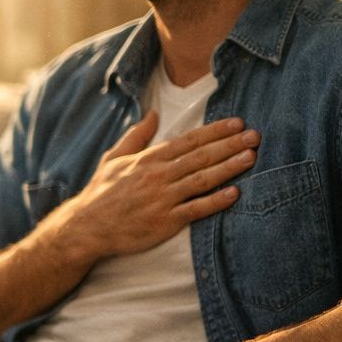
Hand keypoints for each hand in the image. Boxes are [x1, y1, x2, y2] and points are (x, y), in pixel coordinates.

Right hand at [59, 113, 258, 261]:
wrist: (86, 227)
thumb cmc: (101, 193)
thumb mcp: (113, 158)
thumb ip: (135, 136)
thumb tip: (152, 114)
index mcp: (147, 159)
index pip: (188, 140)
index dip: (214, 131)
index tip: (237, 123)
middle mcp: (157, 176)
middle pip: (200, 157)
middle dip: (229, 145)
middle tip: (254, 136)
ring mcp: (162, 199)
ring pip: (202, 179)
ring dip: (229, 167)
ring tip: (251, 157)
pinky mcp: (165, 222)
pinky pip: (196, 209)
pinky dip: (216, 201)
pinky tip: (235, 193)